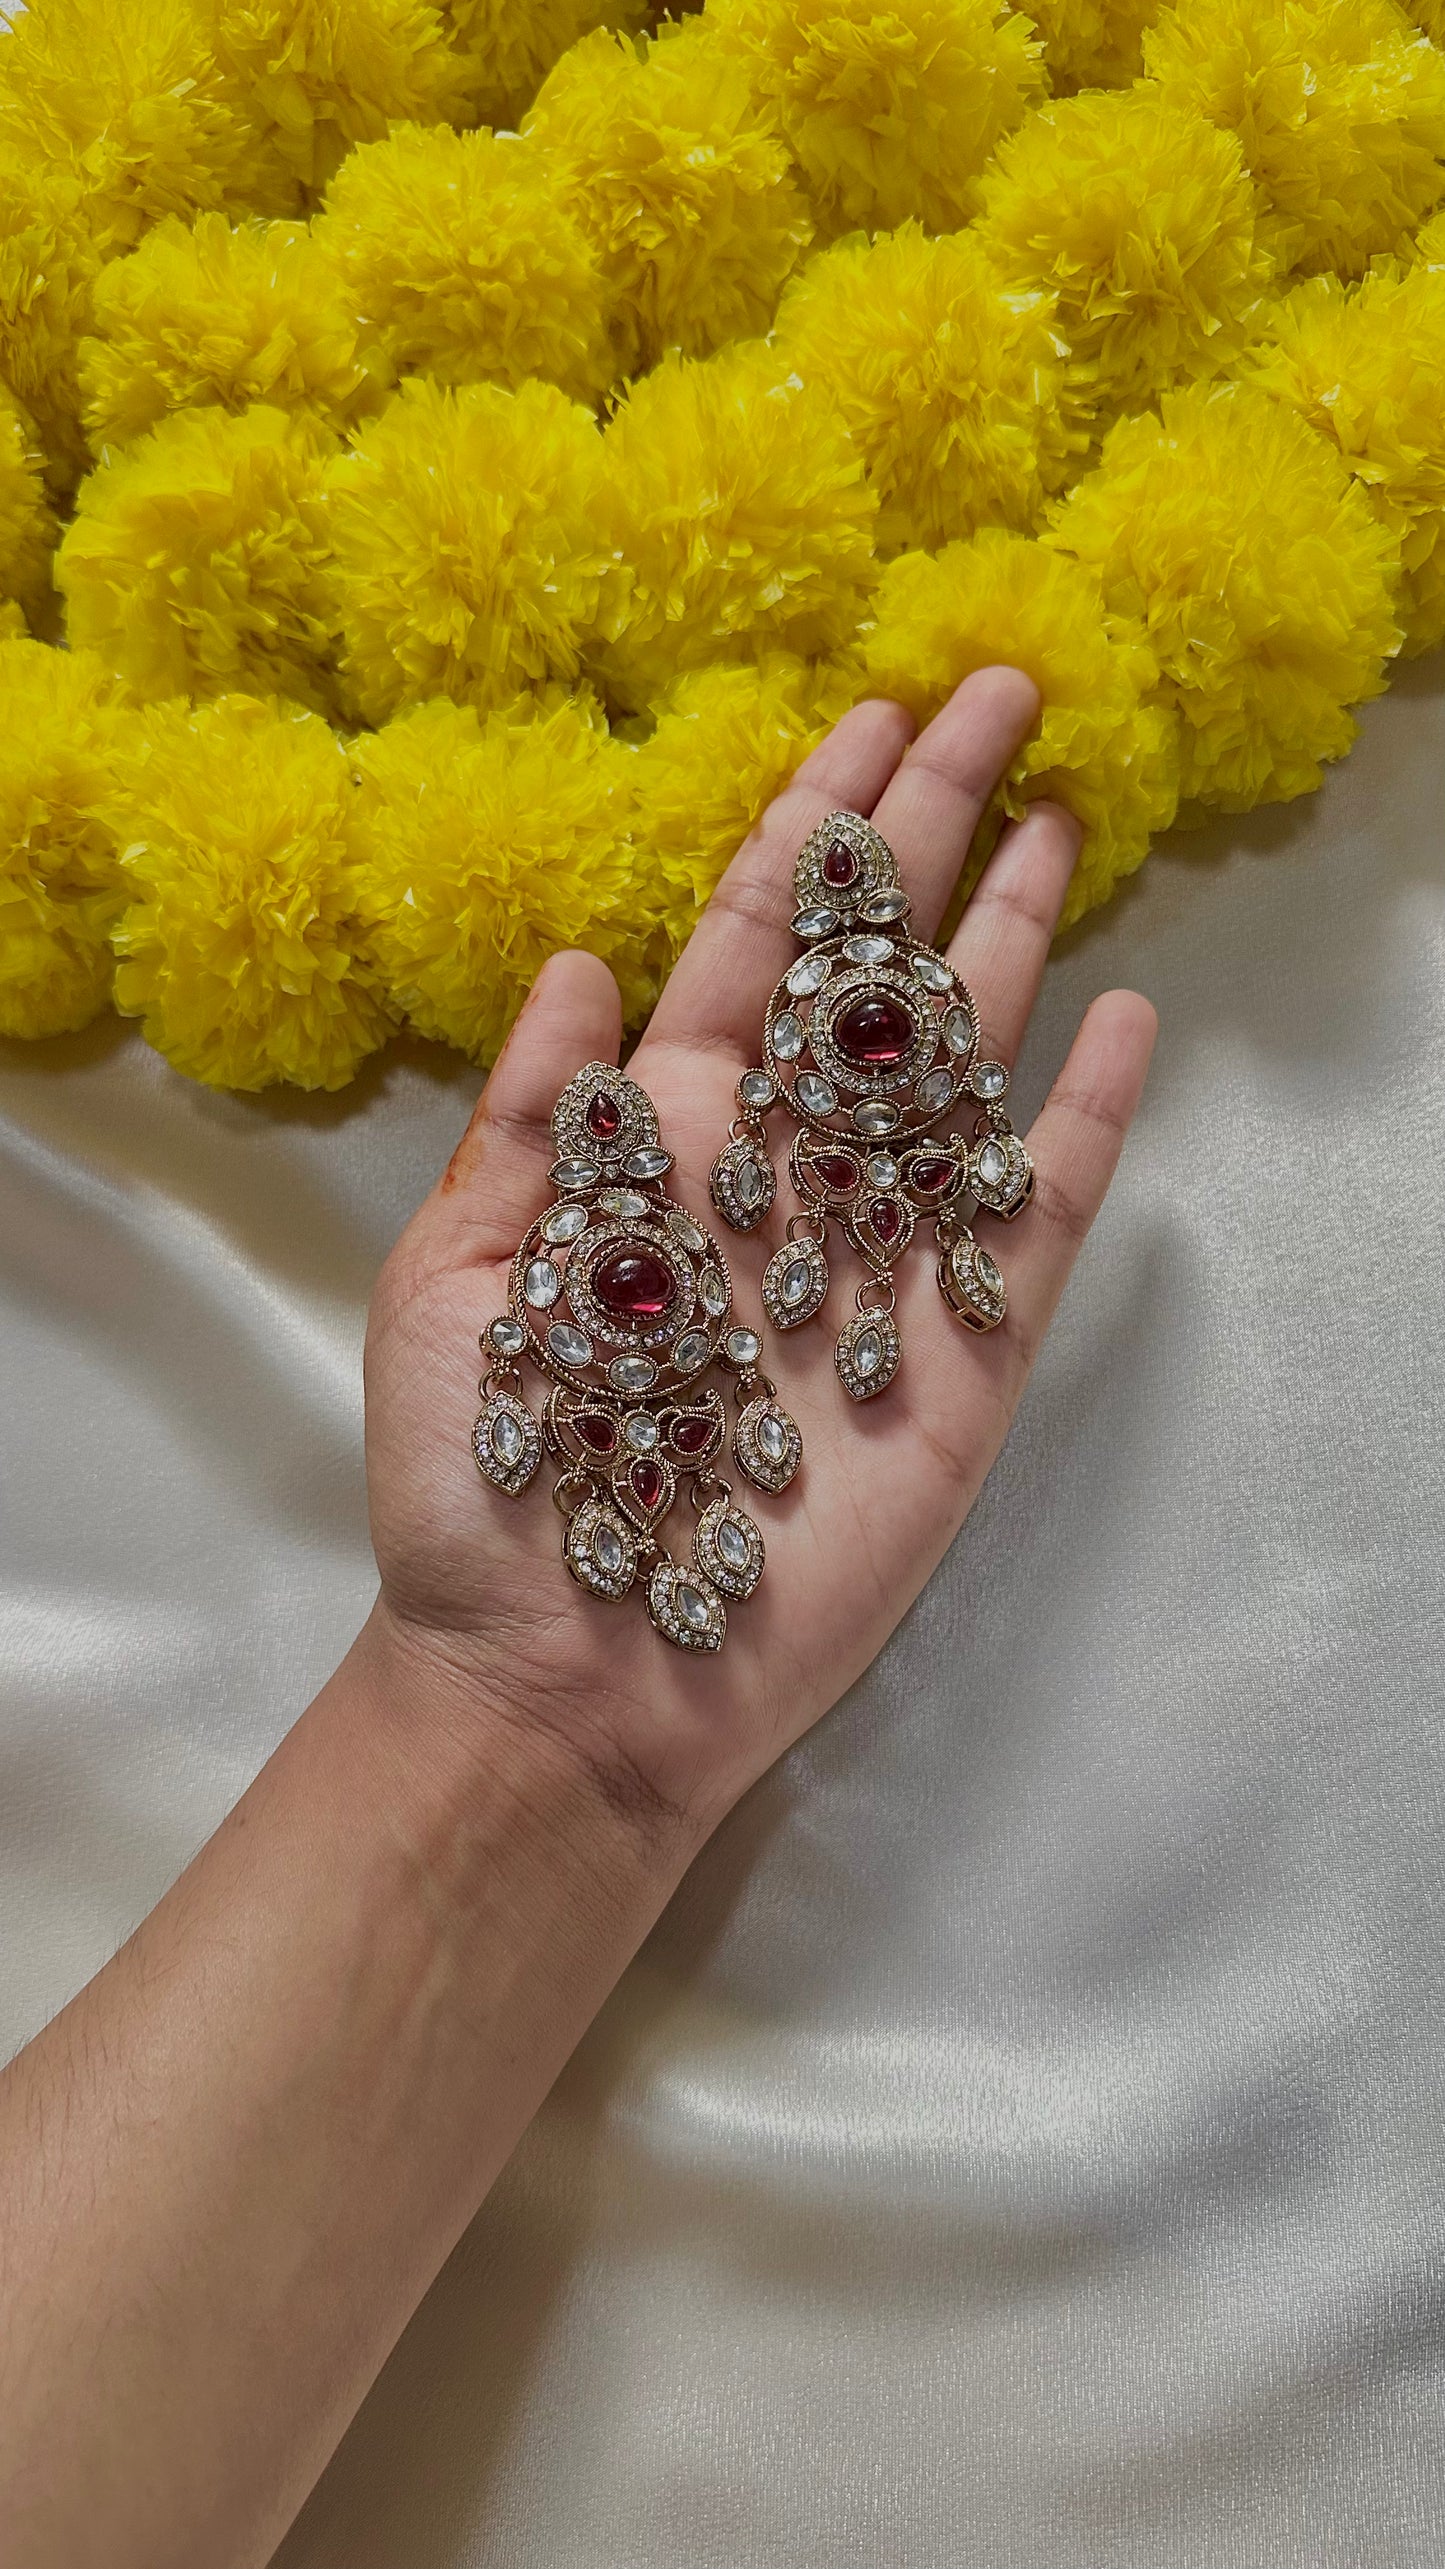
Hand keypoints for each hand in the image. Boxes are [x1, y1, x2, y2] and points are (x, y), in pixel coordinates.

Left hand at [363, 671, 1156, 1846]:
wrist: (568, 1672)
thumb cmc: (485, 1486)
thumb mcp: (449, 1283)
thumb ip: (524, 1124)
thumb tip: (578, 964)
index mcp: (658, 1141)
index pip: (750, 947)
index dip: (808, 827)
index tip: (867, 713)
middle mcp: (782, 1174)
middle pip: (871, 970)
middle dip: (934, 830)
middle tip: (1003, 697)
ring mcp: (879, 1254)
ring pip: (962, 1064)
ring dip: (1015, 942)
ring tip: (1069, 818)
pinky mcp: (960, 1353)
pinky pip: (1036, 1213)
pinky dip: (1086, 1122)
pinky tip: (1125, 1024)